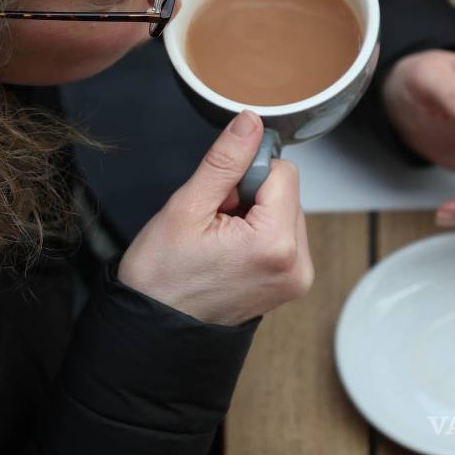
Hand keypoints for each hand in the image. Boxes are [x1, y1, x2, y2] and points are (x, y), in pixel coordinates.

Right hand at [117, 110, 313, 325]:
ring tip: (218, 241)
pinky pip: (283, 235)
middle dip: (250, 196)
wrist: (156, 331)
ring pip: (284, 211)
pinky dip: (258, 234)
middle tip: (213, 223)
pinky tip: (229, 252)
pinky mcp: (291, 283)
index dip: (245, 175)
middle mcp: (298, 264)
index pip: (283, 171)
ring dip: (254, 215)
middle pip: (287, 192)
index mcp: (277, 244)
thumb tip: (250, 122)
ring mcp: (297, 277)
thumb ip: (225, 161)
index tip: (219, 199)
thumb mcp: (187, 207)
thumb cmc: (162, 278)